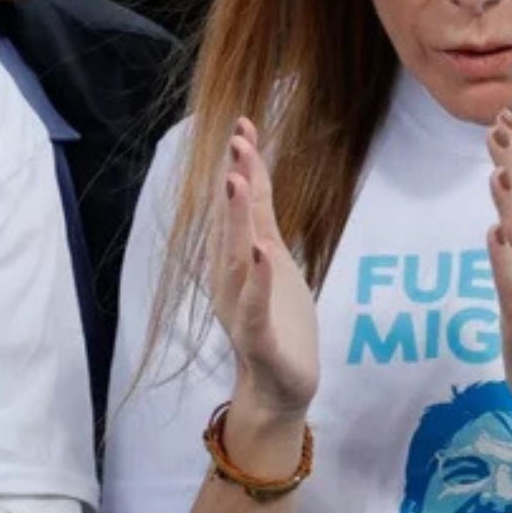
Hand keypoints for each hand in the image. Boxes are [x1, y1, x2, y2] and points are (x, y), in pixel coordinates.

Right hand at [215, 118, 317, 420]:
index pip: (244, 206)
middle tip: (237, 139)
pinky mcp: (259, 339)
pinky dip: (256, 280)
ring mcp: (243, 308)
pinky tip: (260, 253)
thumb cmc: (276, 322)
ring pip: (238, 259)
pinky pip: (255, 307)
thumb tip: (251, 174)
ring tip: (238, 182)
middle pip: (234, 223)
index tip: (245, 123)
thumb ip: (260, 222)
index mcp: (240, 259)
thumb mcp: (271, 263)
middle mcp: (233, 278)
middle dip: (235, 180)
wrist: (278, 388)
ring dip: (238, 221)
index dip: (244, 166)